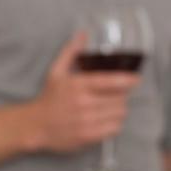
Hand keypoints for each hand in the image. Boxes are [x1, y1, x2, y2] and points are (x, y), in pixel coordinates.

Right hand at [28, 32, 141, 152]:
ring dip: (119, 109)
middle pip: (119, 98)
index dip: (127, 79)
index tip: (136, 79)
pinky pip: (114, 128)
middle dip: (121, 95)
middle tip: (116, 93)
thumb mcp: (56, 72)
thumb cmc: (49, 98)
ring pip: (119, 113)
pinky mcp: (89, 136)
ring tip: (111, 106)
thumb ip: (71, 52)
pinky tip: (107, 119)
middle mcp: (84, 103)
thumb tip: (82, 34)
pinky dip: (115, 123)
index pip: (110, 81)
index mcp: (78, 85)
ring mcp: (87, 121)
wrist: (35, 126)